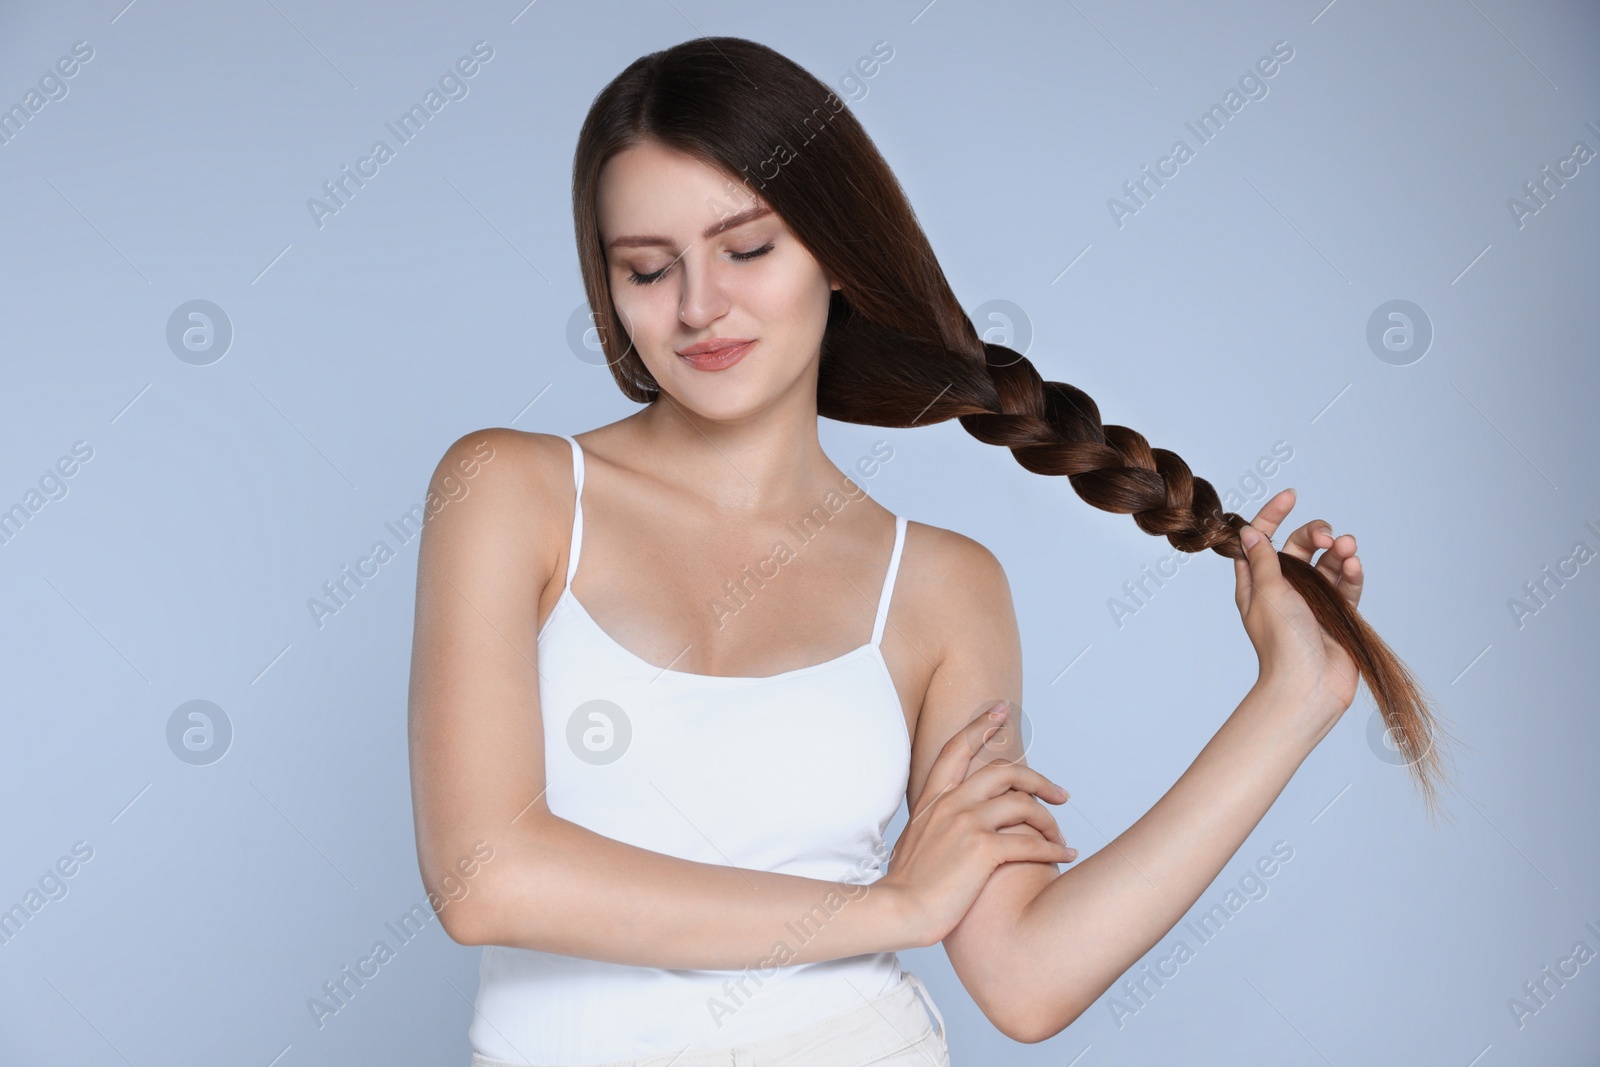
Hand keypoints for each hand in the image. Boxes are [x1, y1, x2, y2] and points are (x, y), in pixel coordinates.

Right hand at [880, 702, 1075, 947]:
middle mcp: (951, 804)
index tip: (1000, 710)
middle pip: (1005, 771)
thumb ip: (933, 824)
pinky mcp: (982, 851)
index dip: (979, 726)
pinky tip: (1066, 856)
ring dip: (1051, 822)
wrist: (897, 911)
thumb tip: (946, 823)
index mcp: (933, 800)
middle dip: (1039, 779)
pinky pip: (1030, 842)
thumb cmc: (907, 886)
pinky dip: (1054, 849)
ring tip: (1062, 838)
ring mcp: (966, 824)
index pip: (957, 749)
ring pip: (1024, 805)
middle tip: (1060, 794)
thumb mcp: (914, 841)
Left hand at [1233, 488, 1362, 721]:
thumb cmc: (1282, 643)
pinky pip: (1345, 585)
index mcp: (1257, 584)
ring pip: (1326, 564)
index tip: (1290, 495)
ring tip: (1347, 546)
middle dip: (1314, 534)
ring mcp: (1311, 602)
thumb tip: (1249, 531)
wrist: (1309, 686)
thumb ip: (1263, 560)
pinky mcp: (1337, 614)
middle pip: (1299, 547)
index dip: (1273, 515)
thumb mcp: (1267, 593)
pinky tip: (1354, 564)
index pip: (1262, 540)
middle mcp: (1283, 590)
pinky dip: (1350, 573)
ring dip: (1338, 551)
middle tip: (1328, 536)